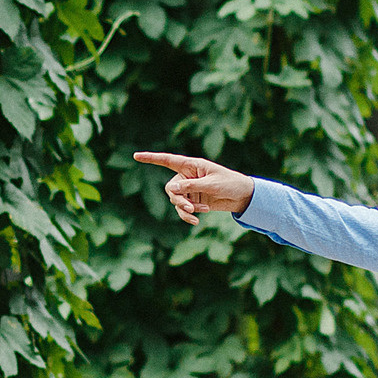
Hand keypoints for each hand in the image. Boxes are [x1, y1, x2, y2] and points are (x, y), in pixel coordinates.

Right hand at [133, 151, 255, 224]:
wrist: (242, 196)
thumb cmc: (230, 183)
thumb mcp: (211, 184)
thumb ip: (191, 186)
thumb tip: (171, 188)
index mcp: (191, 165)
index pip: (167, 160)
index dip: (151, 158)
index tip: (135, 156)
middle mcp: (187, 176)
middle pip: (171, 188)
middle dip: (178, 199)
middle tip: (190, 208)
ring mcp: (189, 189)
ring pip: (176, 201)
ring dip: (186, 209)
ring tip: (200, 211)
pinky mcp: (193, 201)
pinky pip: (183, 210)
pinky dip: (188, 216)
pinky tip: (197, 221)